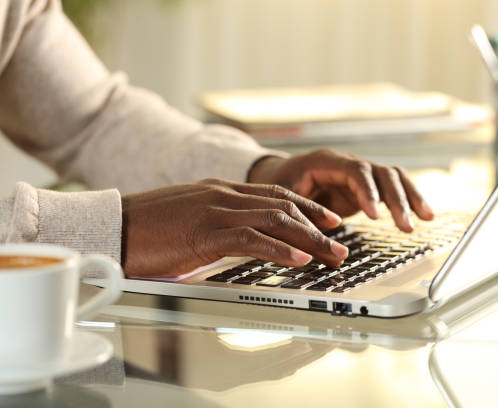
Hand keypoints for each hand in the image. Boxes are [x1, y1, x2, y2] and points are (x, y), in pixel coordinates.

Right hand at [121, 179, 347, 278]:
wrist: (111, 225)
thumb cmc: (147, 228)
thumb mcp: (190, 218)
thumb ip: (218, 222)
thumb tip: (240, 238)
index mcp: (221, 190)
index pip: (275, 194)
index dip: (307, 206)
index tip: (329, 221)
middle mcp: (224, 194)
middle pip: (284, 206)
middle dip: (318, 225)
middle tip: (340, 244)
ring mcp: (215, 210)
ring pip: (276, 219)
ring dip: (309, 239)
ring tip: (331, 255)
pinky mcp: (204, 232)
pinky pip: (251, 238)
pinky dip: (279, 249)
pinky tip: (297, 260)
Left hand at [248, 149, 433, 231]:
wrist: (277, 173)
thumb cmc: (279, 183)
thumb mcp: (283, 198)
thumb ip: (301, 216)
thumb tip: (317, 242)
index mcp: (325, 161)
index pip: (355, 171)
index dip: (368, 192)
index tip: (375, 216)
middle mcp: (348, 163)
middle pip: (381, 173)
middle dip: (397, 199)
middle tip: (406, 225)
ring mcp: (359, 174)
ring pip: (393, 178)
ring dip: (410, 197)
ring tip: (426, 218)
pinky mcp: (366, 187)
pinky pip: (392, 189)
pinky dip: (408, 201)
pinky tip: (423, 215)